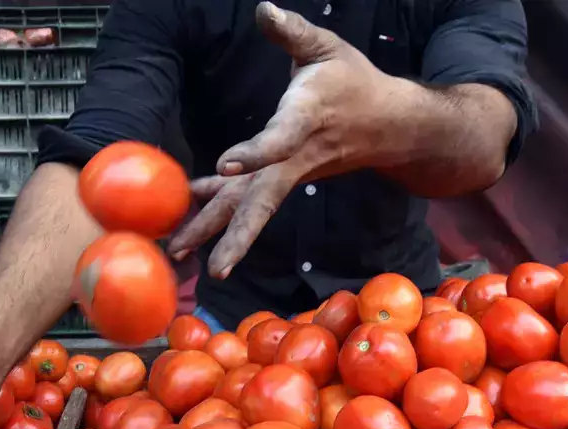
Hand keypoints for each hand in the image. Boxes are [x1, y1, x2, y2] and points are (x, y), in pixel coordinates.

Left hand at [167, 1, 407, 278]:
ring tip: (180, 253)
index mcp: (307, 120)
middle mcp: (295, 158)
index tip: (228, 164)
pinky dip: (216, 206)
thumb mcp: (326, 47)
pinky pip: (245, 199)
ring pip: (250, 209)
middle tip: (212, 264)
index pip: (280, 141)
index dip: (256, 152)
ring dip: (216, 234)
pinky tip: (189, 219)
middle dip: (235, 233)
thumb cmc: (354, 82)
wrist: (387, 124)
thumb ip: (292, 31)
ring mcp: (287, 175)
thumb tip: (264, 8)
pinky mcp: (281, 179)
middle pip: (262, 200)